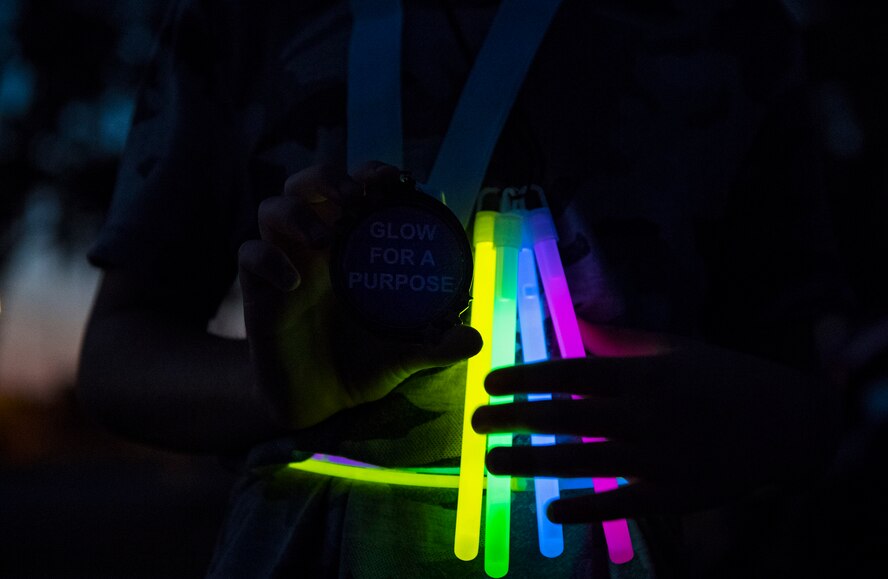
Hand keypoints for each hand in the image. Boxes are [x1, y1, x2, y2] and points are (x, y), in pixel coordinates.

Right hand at [238, 163, 480, 428]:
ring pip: (271, 209)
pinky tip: (294, 285)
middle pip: (305, 184)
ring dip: (296, 214)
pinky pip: (248, 257)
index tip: (393, 180)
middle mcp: (316, 247)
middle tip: (351, 199)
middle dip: (326, 179)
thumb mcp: (404, 355)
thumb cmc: (360, 364)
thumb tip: (475, 340)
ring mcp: (285, 265)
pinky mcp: (259, 292)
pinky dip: (268, 260)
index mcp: (352, 247)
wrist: (319, 404)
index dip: (369, 172)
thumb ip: (435, 345)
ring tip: (323, 239)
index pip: (355, 187)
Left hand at [472, 327, 838, 522]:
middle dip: (515, 418)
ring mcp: (656, 458)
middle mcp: (643, 415)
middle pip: (565, 416)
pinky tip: (550, 509)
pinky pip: (620, 504)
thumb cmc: (725, 377)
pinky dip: (584, 507)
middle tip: (475, 422)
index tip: (490, 383)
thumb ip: (618, 339)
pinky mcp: (672, 495)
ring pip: (581, 459)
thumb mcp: (673, 348)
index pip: (569, 373)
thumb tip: (571, 319)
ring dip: (532, 461)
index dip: (525, 378)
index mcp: (642, 375)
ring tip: (493, 461)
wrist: (788, 423)